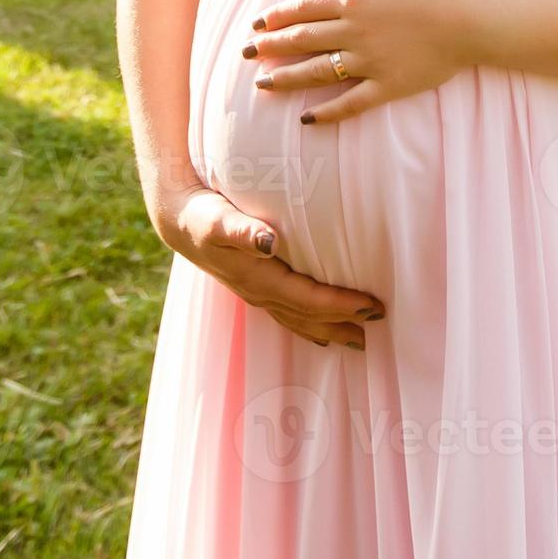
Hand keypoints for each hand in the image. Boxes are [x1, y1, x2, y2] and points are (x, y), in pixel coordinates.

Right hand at [150, 185, 384, 347]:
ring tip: (360, 342)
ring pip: (299, 321)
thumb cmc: (202, 216)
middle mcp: (260, 294)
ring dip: (329, 330)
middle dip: (343, 323)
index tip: (371, 305)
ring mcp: (257, 295)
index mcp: (259, 279)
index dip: (340, 305)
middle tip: (379, 325)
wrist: (178, 222)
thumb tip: (269, 241)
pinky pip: (288, 315)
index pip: (308, 299)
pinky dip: (308, 326)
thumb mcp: (218, 219)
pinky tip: (322, 334)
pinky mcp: (256, 289)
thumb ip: (243, 230)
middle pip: (309, 316)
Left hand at [245, 0, 483, 124]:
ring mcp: (369, 62)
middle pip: (302, 40)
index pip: (303, 9)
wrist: (473, 18)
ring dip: (286, 79)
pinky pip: (350, 103)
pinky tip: (307, 120)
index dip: (276, 17)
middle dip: (269, 47)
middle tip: (244, 53)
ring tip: (262, 84)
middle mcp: (354, 32)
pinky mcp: (387, 87)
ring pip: (316, 73)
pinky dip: (327, 113)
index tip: (256, 23)